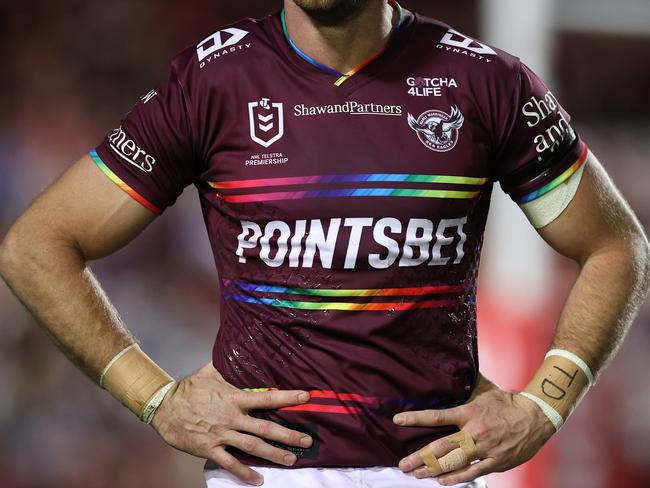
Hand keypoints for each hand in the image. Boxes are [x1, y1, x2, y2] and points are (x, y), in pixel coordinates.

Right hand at [151, 362, 312, 485]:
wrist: (163, 406)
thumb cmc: (188, 389)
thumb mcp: (209, 372)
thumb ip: (226, 365)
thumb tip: (236, 349)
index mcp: (234, 398)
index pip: (266, 398)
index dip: (287, 397)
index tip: (305, 397)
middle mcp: (232, 417)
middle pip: (266, 428)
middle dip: (288, 435)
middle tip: (307, 441)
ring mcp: (222, 434)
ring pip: (253, 446)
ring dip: (274, 454)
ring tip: (292, 460)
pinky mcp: (210, 449)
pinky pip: (231, 463)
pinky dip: (245, 473)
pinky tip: (259, 479)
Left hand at [393, 374, 555, 484]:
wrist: (536, 416)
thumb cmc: (506, 402)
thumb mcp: (484, 389)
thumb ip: (466, 382)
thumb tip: (453, 363)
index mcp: (468, 412)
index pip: (436, 416)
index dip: (415, 418)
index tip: (398, 420)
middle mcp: (474, 432)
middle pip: (441, 447)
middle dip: (420, 457)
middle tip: (403, 464)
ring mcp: (484, 449)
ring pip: (454, 463)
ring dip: (433, 470)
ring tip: (417, 474)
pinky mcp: (496, 462)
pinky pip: (473, 472)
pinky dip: (456, 477)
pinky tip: (442, 481)